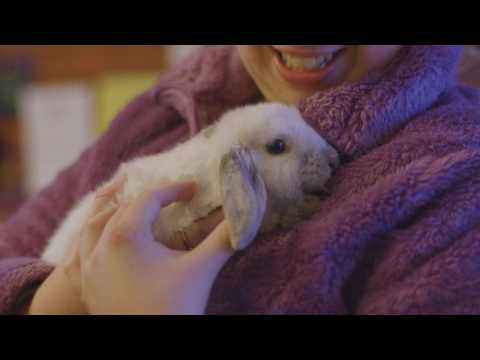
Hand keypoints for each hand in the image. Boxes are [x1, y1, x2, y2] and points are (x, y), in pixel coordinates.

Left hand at [29, 177, 230, 314]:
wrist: (151, 349)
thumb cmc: (173, 309)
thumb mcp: (200, 270)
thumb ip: (222, 239)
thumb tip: (242, 218)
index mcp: (125, 237)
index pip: (148, 199)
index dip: (173, 189)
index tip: (193, 188)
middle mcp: (99, 247)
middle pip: (120, 208)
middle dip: (145, 197)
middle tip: (169, 195)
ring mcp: (88, 269)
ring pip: (91, 226)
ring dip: (111, 211)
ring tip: (129, 206)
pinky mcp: (87, 287)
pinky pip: (80, 252)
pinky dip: (92, 238)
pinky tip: (103, 241)